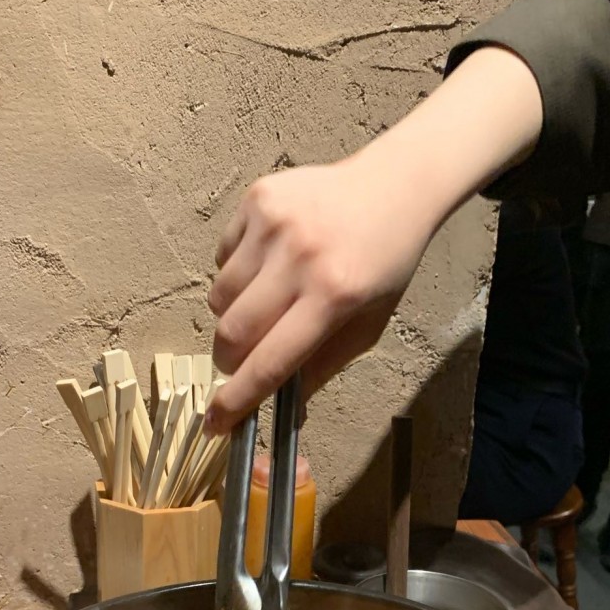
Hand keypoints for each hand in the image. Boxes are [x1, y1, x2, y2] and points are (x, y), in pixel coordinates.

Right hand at [205, 46, 542, 433]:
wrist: (392, 187)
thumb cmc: (383, 265)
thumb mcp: (368, 326)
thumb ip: (323, 367)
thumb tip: (285, 410)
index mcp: (334, 297)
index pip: (272, 361)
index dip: (239, 399)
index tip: (216, 422)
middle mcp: (300, 258)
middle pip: (232, 332)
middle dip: (229, 359)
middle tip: (243, 359)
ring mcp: (273, 224)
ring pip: (218, 297)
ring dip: (233, 313)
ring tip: (269, 299)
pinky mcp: (257, 199)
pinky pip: (221, 258)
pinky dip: (236, 273)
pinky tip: (270, 262)